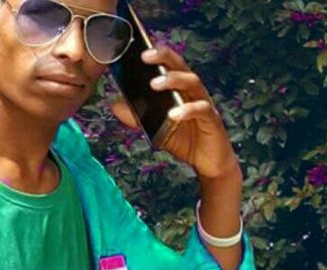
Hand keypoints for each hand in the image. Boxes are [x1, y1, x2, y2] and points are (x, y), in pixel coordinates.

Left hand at [109, 44, 240, 179]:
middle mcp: (193, 91)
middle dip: (163, 58)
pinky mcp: (212, 119)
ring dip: (173, 80)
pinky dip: (187, 110)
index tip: (137, 49)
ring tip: (154, 84)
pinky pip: (201, 109)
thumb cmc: (184, 140)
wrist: (207, 162)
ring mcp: (204, 102)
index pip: (168, 64)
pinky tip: (174, 115)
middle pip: (180, 65)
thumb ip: (138, 117)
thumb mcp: (156, 129)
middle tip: (145, 56)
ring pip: (192, 82)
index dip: (156, 54)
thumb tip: (114, 105)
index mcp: (180, 89)